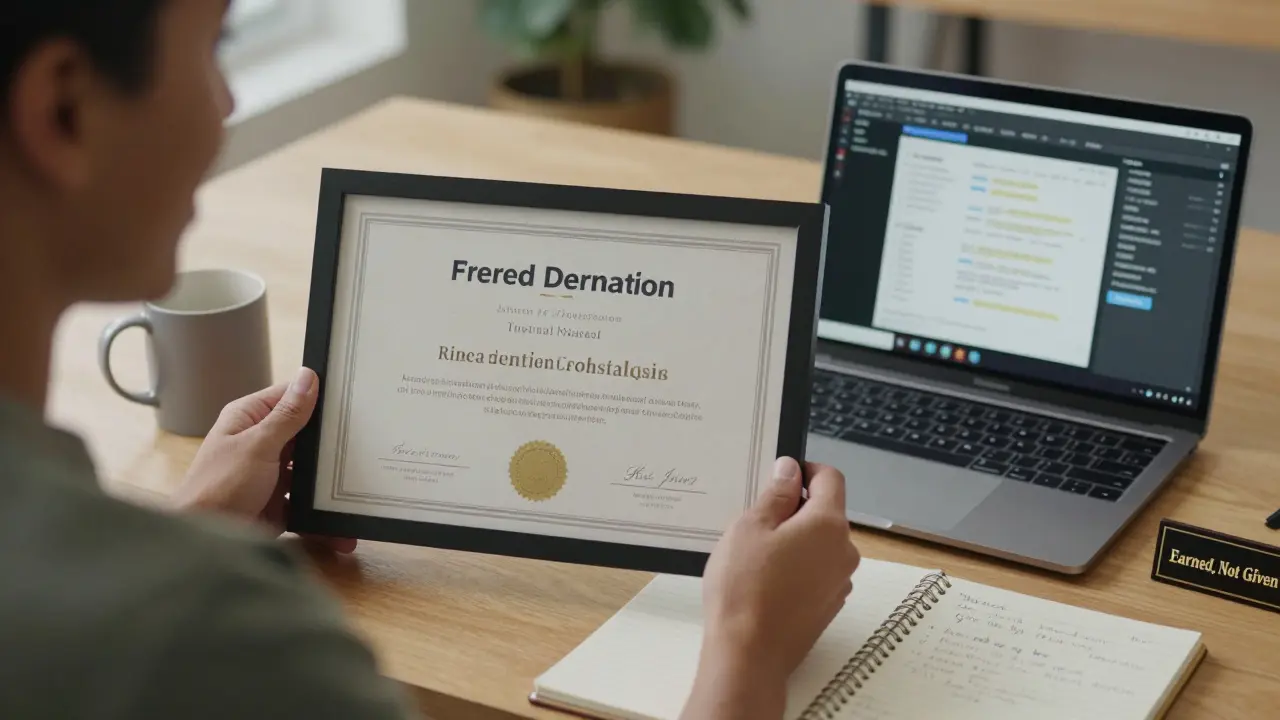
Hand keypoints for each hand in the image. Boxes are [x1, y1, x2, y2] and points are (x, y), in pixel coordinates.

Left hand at [173, 367, 355, 552]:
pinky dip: (323, 509)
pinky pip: (307, 500)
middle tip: (373, 437)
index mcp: (250, 418)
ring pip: (309, 468)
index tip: (356, 396)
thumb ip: (288, 415)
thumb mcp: (258, 446)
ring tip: (366, 478)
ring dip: (330, 477)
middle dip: (332, 439)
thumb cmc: (221, 486)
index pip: (291, 396)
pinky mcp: (279, 502)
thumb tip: (309, 375)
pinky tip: (346, 518)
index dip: (320, 395)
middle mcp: (261, 441)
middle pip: (305, 433)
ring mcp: (271, 473)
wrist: (201, 544)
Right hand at [682, 457, 859, 719]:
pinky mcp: (828, 607)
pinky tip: (765, 581)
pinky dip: (796, 568)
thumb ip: (776, 494)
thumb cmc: (744, 589)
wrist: (748, 655)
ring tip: (756, 556)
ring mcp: (839, 583)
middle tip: (756, 521)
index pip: (831, 479)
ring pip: (820, 545)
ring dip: (795, 540)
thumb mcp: (750, 527)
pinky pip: (816, 573)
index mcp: (829, 525)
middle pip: (826, 514)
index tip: (781, 476)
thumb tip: (791, 470)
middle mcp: (843, 552)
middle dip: (795, 509)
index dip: (806, 470)